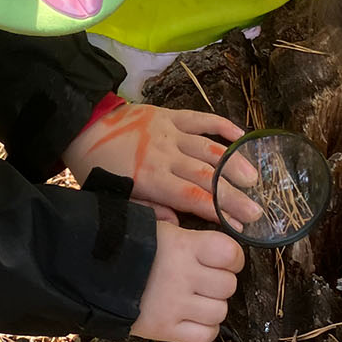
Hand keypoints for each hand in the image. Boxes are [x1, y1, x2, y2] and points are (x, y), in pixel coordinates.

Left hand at [64, 103, 260, 225]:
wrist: (83, 126)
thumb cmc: (99, 169)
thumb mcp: (116, 198)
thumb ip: (147, 210)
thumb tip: (176, 222)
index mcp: (151, 179)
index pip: (193, 198)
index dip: (219, 212)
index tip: (240, 226)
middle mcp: (166, 155)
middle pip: (207, 177)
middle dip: (235, 195)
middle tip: (258, 211)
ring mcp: (170, 132)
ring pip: (210, 148)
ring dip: (234, 163)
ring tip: (254, 179)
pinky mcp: (171, 115)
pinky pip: (202, 119)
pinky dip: (223, 127)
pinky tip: (242, 137)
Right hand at [131, 223, 244, 341]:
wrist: (85, 271)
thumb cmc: (123, 245)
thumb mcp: (157, 228)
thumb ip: (186, 236)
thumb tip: (210, 245)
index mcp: (183, 246)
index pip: (230, 254)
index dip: (232, 258)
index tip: (224, 260)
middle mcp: (183, 276)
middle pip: (228, 285)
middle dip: (220, 283)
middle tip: (204, 280)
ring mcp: (174, 305)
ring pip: (220, 312)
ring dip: (212, 306)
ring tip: (195, 299)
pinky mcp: (164, 329)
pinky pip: (204, 336)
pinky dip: (204, 329)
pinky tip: (192, 319)